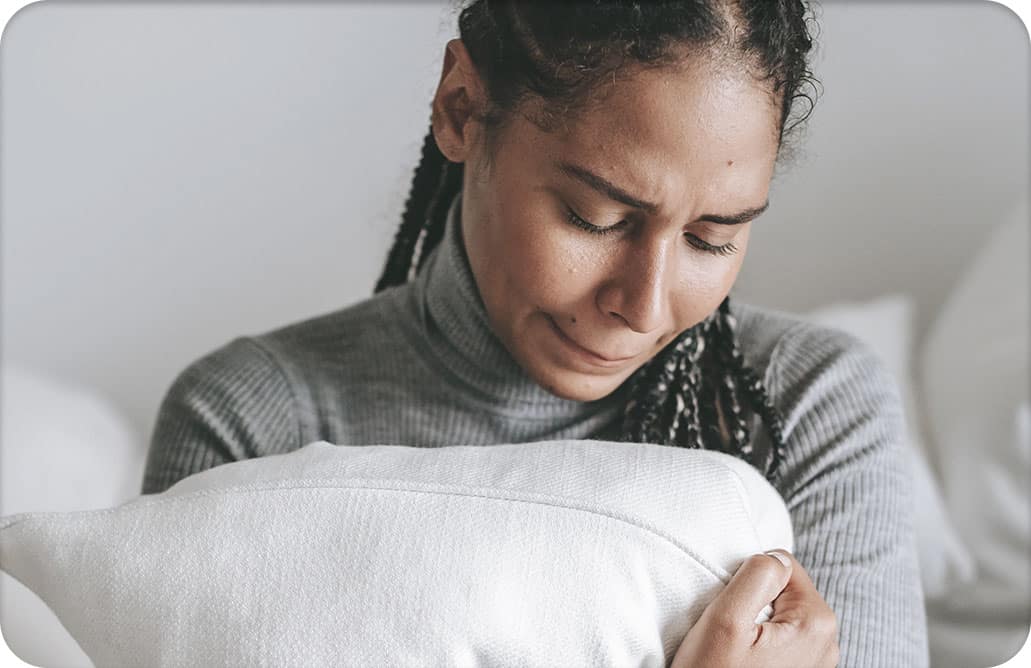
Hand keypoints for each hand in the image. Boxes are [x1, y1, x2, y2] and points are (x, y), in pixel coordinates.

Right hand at [670, 549, 838, 667]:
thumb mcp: (727, 619)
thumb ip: (758, 575)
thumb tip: (775, 557)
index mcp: (817, 622)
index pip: (782, 564)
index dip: (750, 580)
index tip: (735, 613)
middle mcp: (828, 643)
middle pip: (784, 591)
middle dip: (754, 602)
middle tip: (733, 634)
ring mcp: (817, 663)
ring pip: (780, 616)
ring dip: (755, 625)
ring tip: (737, 652)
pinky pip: (780, 640)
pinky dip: (760, 645)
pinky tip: (744, 664)